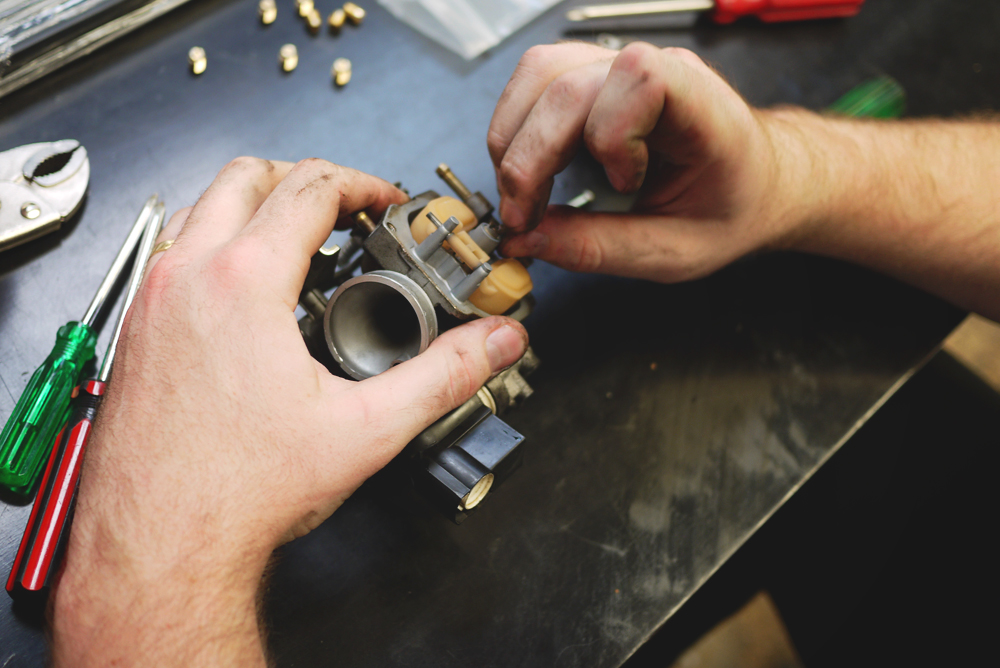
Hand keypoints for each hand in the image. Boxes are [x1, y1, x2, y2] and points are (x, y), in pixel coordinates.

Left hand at [51, 158, 527, 665]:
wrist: (160, 545)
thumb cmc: (238, 493)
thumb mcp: (366, 430)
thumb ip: (443, 376)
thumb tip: (494, 341)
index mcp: (243, 283)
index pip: (310, 188)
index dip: (362, 184)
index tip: (385, 202)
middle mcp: (186, 277)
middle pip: (248, 175)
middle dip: (307, 177)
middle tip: (349, 206)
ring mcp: (152, 300)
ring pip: (204, 206)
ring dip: (258, 203)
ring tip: (304, 239)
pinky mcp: (137, 328)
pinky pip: (178, 250)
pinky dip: (221, 241)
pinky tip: (252, 291)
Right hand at [489, 42, 798, 282]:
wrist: (754, 182)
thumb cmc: (730, 206)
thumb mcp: (676, 251)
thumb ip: (600, 248)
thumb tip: (527, 241)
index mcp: (700, 106)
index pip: (641, 77)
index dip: (612, 134)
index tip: (618, 186)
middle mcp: (657, 70)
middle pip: (566, 84)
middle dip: (530, 158)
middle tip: (523, 220)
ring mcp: (618, 67)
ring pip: (539, 74)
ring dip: (514, 139)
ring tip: (522, 195)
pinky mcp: (592, 76)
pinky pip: (536, 83)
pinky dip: (517, 129)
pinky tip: (530, 171)